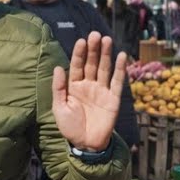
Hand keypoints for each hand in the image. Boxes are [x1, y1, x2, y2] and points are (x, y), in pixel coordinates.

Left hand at [52, 31, 126, 151]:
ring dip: (106, 54)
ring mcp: (102, 91)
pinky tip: (122, 56)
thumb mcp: (59, 108)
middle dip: (93, 49)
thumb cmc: (70, 127)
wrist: (86, 145)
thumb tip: (58, 68)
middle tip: (95, 35)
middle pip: (92, 64)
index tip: (81, 41)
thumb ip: (59, 88)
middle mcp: (89, 85)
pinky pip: (117, 82)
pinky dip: (120, 69)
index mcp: (74, 86)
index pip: (77, 66)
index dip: (79, 53)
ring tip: (107, 40)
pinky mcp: (113, 98)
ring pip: (104, 69)